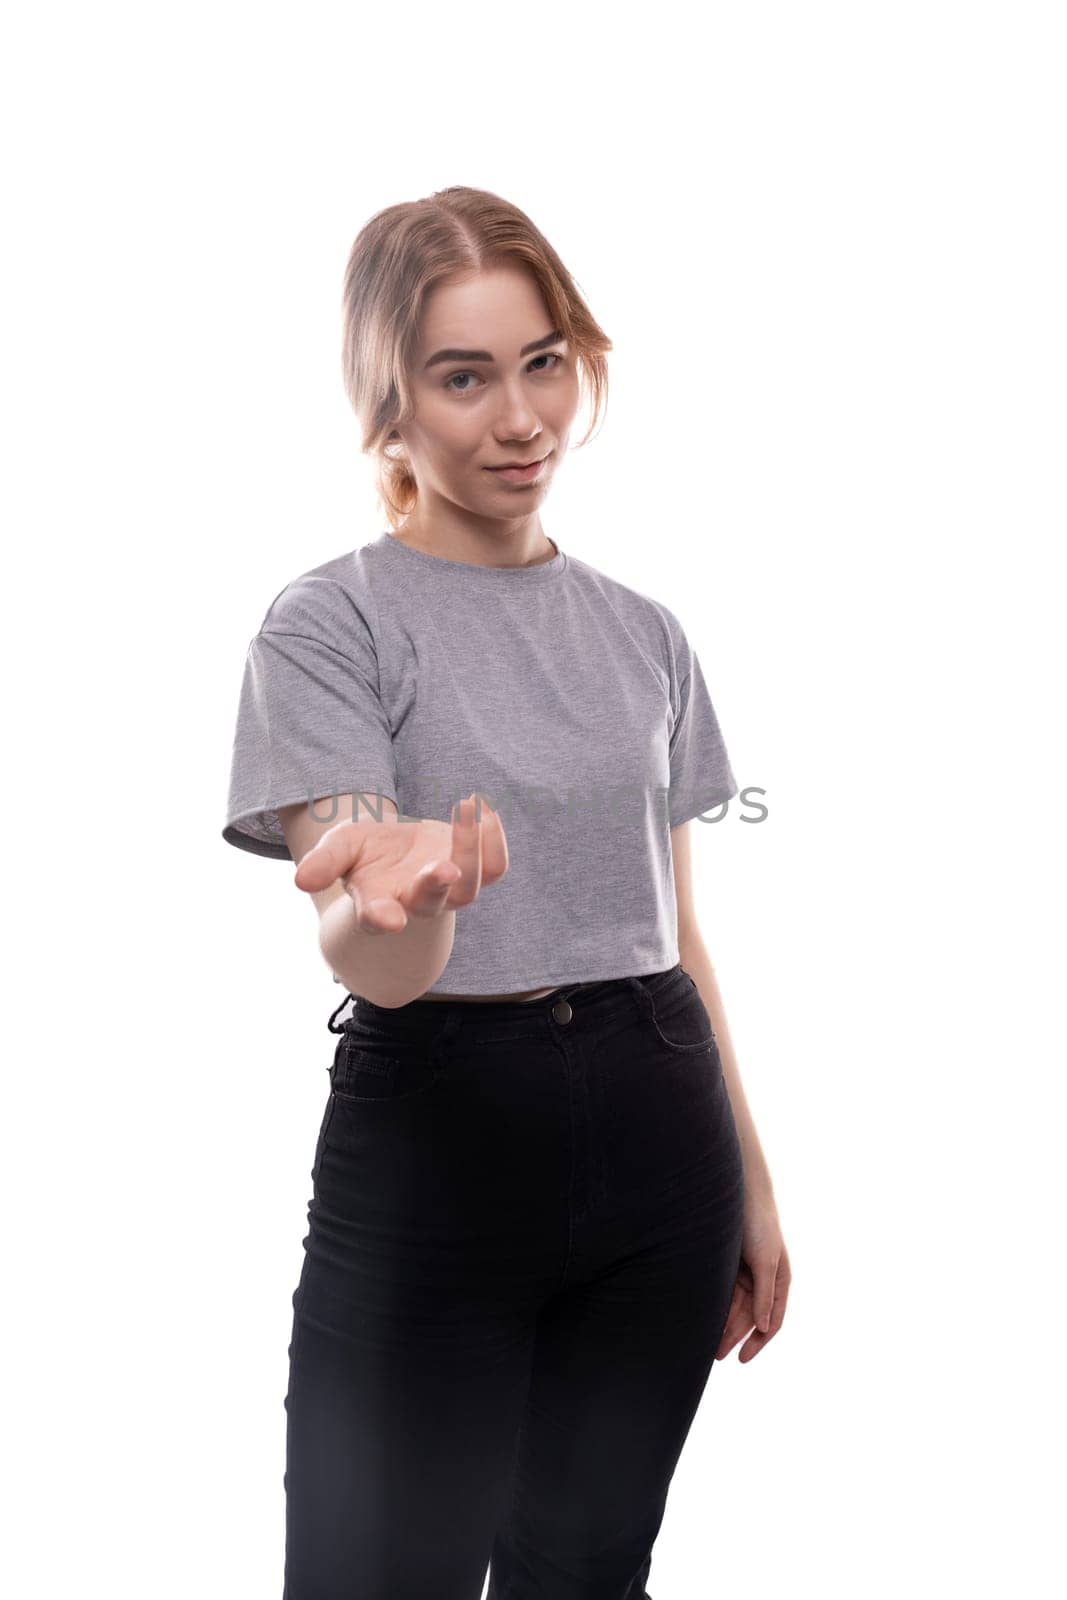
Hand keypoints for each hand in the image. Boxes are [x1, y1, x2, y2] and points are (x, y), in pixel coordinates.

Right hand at [292, 792, 508, 933]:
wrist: (395, 852)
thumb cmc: (363, 854)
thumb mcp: (338, 849)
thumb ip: (323, 863)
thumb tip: (301, 880)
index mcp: (377, 903)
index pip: (379, 918)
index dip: (383, 919)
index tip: (389, 920)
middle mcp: (416, 902)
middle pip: (432, 904)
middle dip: (436, 887)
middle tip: (443, 869)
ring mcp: (449, 890)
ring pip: (470, 886)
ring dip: (471, 852)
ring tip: (465, 810)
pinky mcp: (473, 870)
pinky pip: (494, 868)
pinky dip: (495, 843)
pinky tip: (486, 812)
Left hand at [716, 1190, 790, 1362]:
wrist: (739, 1190)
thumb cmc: (759, 1224)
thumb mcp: (765, 1261)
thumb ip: (765, 1294)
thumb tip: (765, 1327)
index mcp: (779, 1280)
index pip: (772, 1320)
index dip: (759, 1342)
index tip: (742, 1359)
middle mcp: (763, 1279)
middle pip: (749, 1317)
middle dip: (734, 1337)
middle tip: (716, 1356)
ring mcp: (745, 1272)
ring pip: (733, 1306)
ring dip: (722, 1324)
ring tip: (705, 1343)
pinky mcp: (727, 1263)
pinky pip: (721, 1291)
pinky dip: (715, 1306)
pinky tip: (703, 1318)